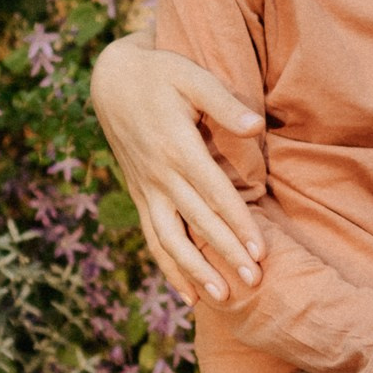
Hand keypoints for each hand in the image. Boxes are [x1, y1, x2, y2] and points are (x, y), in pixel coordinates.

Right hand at [89, 37, 264, 305]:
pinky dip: (169, 268)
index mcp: (176, 148)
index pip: (214, 194)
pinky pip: (153, 238)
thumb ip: (223, 102)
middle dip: (225, 254)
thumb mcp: (191, 76)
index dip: (237, 223)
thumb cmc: (160, 73)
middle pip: (197, 222)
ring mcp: (146, 189)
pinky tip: (189, 295)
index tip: (260, 251)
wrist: (111, 79)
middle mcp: (159, 175)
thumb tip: (255, 126)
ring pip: (170, 239)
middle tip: (254, 283)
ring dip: (196, 271)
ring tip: (222, 299)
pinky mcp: (140, 195)